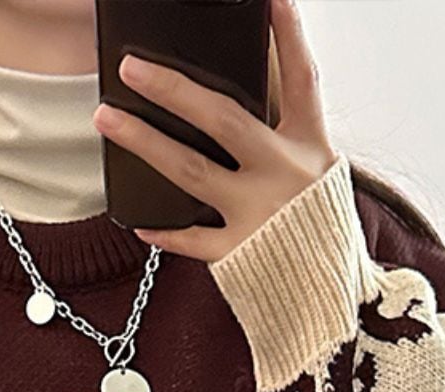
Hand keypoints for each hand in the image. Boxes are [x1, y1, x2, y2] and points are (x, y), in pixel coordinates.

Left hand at [91, 0, 337, 262]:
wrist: (336, 303)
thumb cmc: (322, 234)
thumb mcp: (320, 177)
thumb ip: (284, 142)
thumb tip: (236, 106)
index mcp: (311, 149)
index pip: (301, 79)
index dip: (287, 35)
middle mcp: (284, 175)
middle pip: (222, 119)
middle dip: (173, 89)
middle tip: (132, 69)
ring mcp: (258, 215)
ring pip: (190, 170)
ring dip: (144, 142)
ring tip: (108, 119)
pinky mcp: (239, 254)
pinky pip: (192, 238)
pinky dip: (165, 231)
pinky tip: (139, 221)